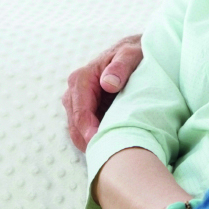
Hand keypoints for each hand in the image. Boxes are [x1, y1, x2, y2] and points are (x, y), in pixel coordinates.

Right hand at [63, 35, 142, 150]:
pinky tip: (108, 147)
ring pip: (77, 131)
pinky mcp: (85, 111)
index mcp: (81, 78)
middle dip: (88, 141)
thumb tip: (107, 83)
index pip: (80, 111)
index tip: (100, 143)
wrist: (133, 52)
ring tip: (109, 155)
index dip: (88, 130)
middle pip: (75, 125)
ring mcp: (77, 102)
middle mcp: (74, 91)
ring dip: (90, 143)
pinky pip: (84, 130)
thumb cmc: (133, 52)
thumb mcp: (131, 55)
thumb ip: (121, 67)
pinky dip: (93, 140)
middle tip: (107, 156)